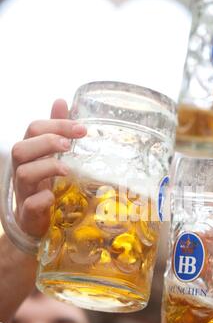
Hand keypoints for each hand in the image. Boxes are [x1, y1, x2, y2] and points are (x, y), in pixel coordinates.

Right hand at [12, 100, 85, 237]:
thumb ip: (55, 130)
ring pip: (23, 173)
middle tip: (68, 145)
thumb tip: (61, 101)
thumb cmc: (44, 184)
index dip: (56, 124)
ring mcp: (23, 192)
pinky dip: (42, 199)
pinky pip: (30, 204)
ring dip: (46, 167)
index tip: (82, 129)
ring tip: (67, 169)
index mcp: (29, 153)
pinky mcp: (28, 213)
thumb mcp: (50, 155)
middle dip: (46, 142)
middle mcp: (21, 170)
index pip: (33, 129)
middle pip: (21, 148)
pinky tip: (54, 197)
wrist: (34, 221)